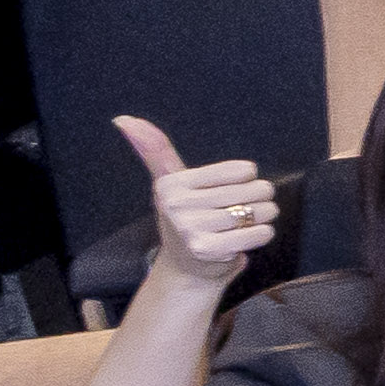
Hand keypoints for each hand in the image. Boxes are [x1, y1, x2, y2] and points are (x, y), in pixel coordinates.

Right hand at [112, 114, 277, 295]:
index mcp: (172, 184)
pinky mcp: (209, 250)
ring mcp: (191, 229)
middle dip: (256, 199)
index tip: (223, 192)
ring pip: (261, 211)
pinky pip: (260, 233)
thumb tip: (123, 119)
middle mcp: (177, 205)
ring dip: (261, 218)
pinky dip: (261, 235)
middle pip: (256, 189)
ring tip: (239, 225)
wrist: (185, 266)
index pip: (244, 170)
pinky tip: (242, 238)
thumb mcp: (170, 181)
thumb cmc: (185, 216)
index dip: (244, 180)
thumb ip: (154, 149)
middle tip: (233, 212)